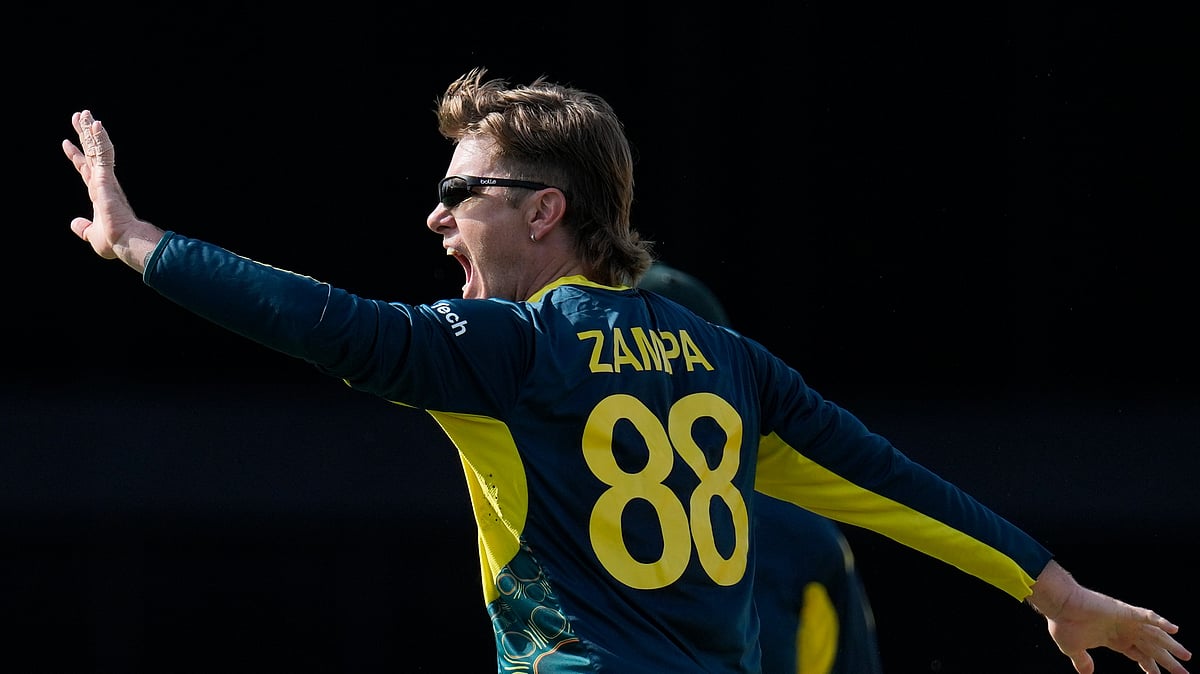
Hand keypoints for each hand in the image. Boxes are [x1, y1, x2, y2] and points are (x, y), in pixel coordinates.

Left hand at [62, 110, 162, 269]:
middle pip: (91, 153)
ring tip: (84, 114)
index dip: (76, 156)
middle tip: (79, 116)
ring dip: (90, 131)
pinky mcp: (107, 178)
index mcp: (100, 194)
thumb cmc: (115, 241)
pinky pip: (103, 154)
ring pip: (97, 149)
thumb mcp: (91, 235)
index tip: (67, 143)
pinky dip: (100, 139)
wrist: (127, 242)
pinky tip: (96, 125)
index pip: (86, 170)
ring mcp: (106, 179)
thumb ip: (83, 228)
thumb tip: (74, 224)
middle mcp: (103, 183)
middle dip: (84, 135)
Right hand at [1031, 561, 1190, 672]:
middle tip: (1184, 672)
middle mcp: (1123, 630)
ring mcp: (1126, 621)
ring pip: (1154, 635)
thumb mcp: (1074, 649)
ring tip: (1186, 656)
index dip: (1150, 665)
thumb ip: (1083, 662)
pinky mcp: (1125, 611)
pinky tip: (1174, 629)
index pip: (1138, 654)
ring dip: (1171, 645)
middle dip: (1167, 661)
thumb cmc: (1063, 624)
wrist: (1059, 605)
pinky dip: (1161, 622)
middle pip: (1151, 648)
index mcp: (1113, 639)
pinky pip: (1147, 617)